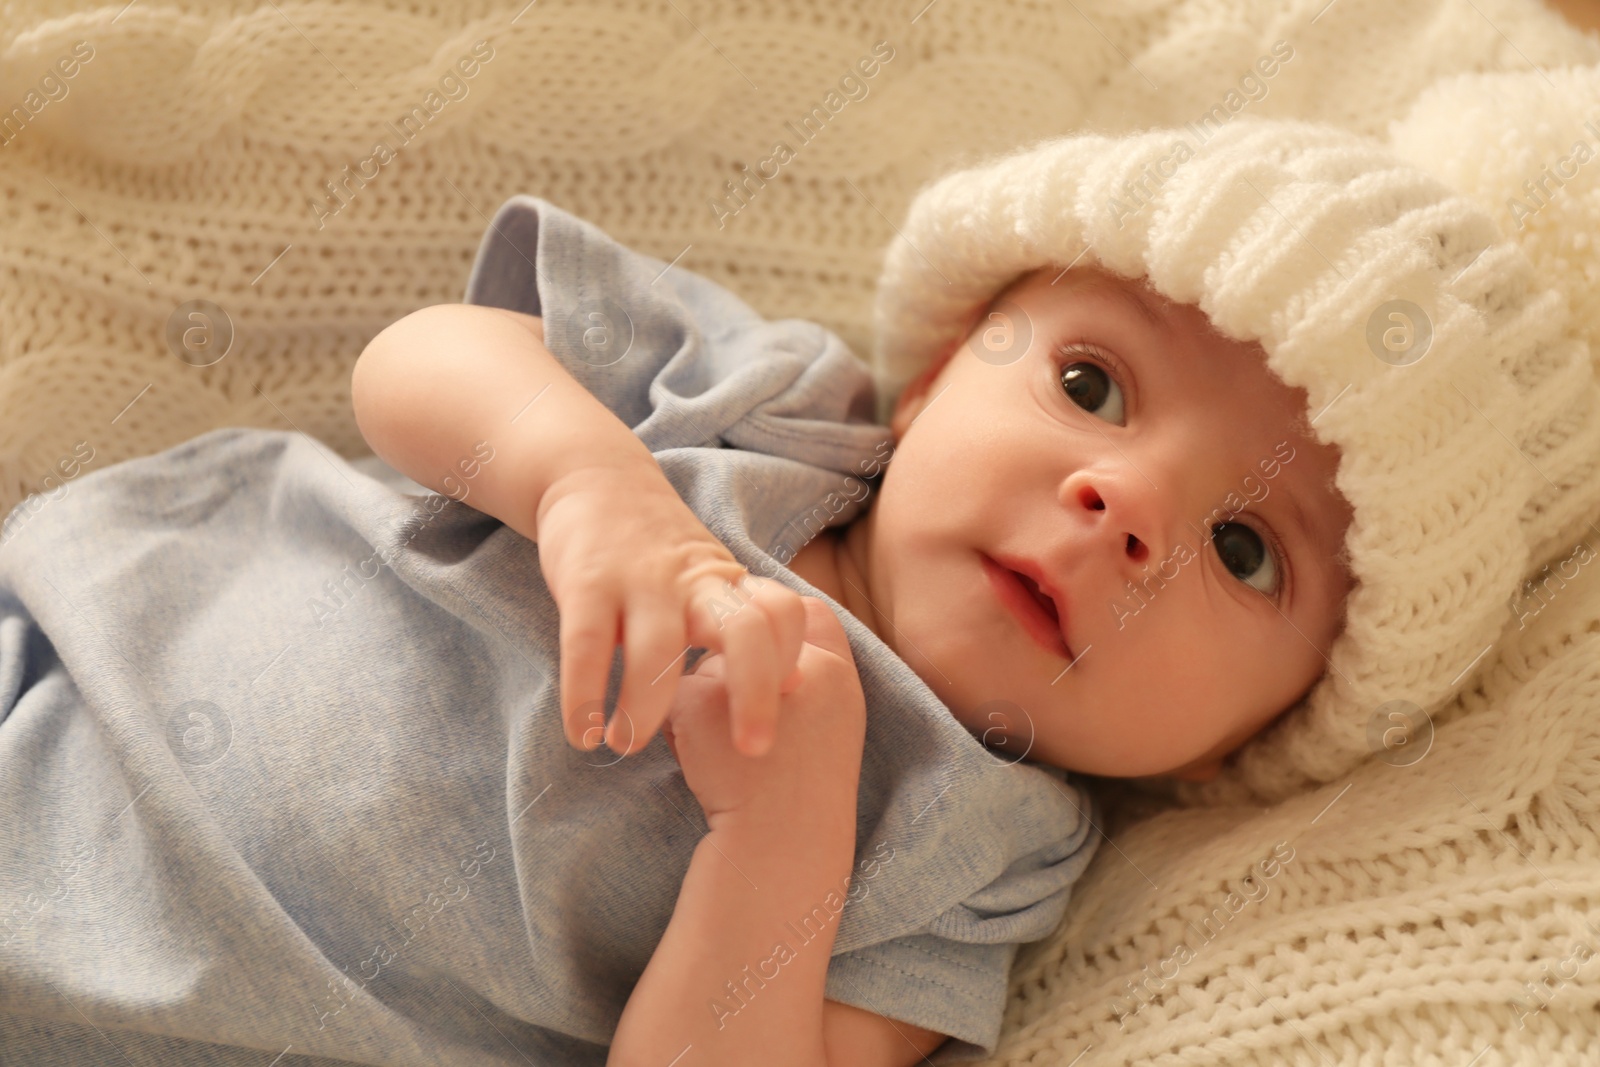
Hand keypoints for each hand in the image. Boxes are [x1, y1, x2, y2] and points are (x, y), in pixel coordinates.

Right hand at [535, 460, 808, 758]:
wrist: (596, 479)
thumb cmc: (659, 553)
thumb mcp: (710, 580)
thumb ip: (742, 627)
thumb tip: (790, 688)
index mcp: (728, 582)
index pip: (783, 614)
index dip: (790, 660)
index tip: (781, 705)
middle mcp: (694, 580)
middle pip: (746, 632)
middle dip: (756, 695)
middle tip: (751, 752)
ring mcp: (641, 580)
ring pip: (658, 650)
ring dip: (646, 709)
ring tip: (627, 745)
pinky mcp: (586, 582)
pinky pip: (588, 646)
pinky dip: (583, 698)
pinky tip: (583, 734)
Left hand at [660, 596, 865, 827]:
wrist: (778, 848)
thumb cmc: (800, 791)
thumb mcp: (829, 722)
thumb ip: (806, 672)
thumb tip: (751, 630)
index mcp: (836, 673)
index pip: (802, 612)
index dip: (777, 627)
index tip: (768, 663)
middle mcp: (797, 666)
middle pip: (748, 631)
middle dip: (737, 660)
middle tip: (745, 719)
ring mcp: (747, 679)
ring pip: (711, 663)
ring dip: (711, 695)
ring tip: (730, 748)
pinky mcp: (699, 700)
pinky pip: (677, 693)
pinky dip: (682, 726)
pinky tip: (703, 762)